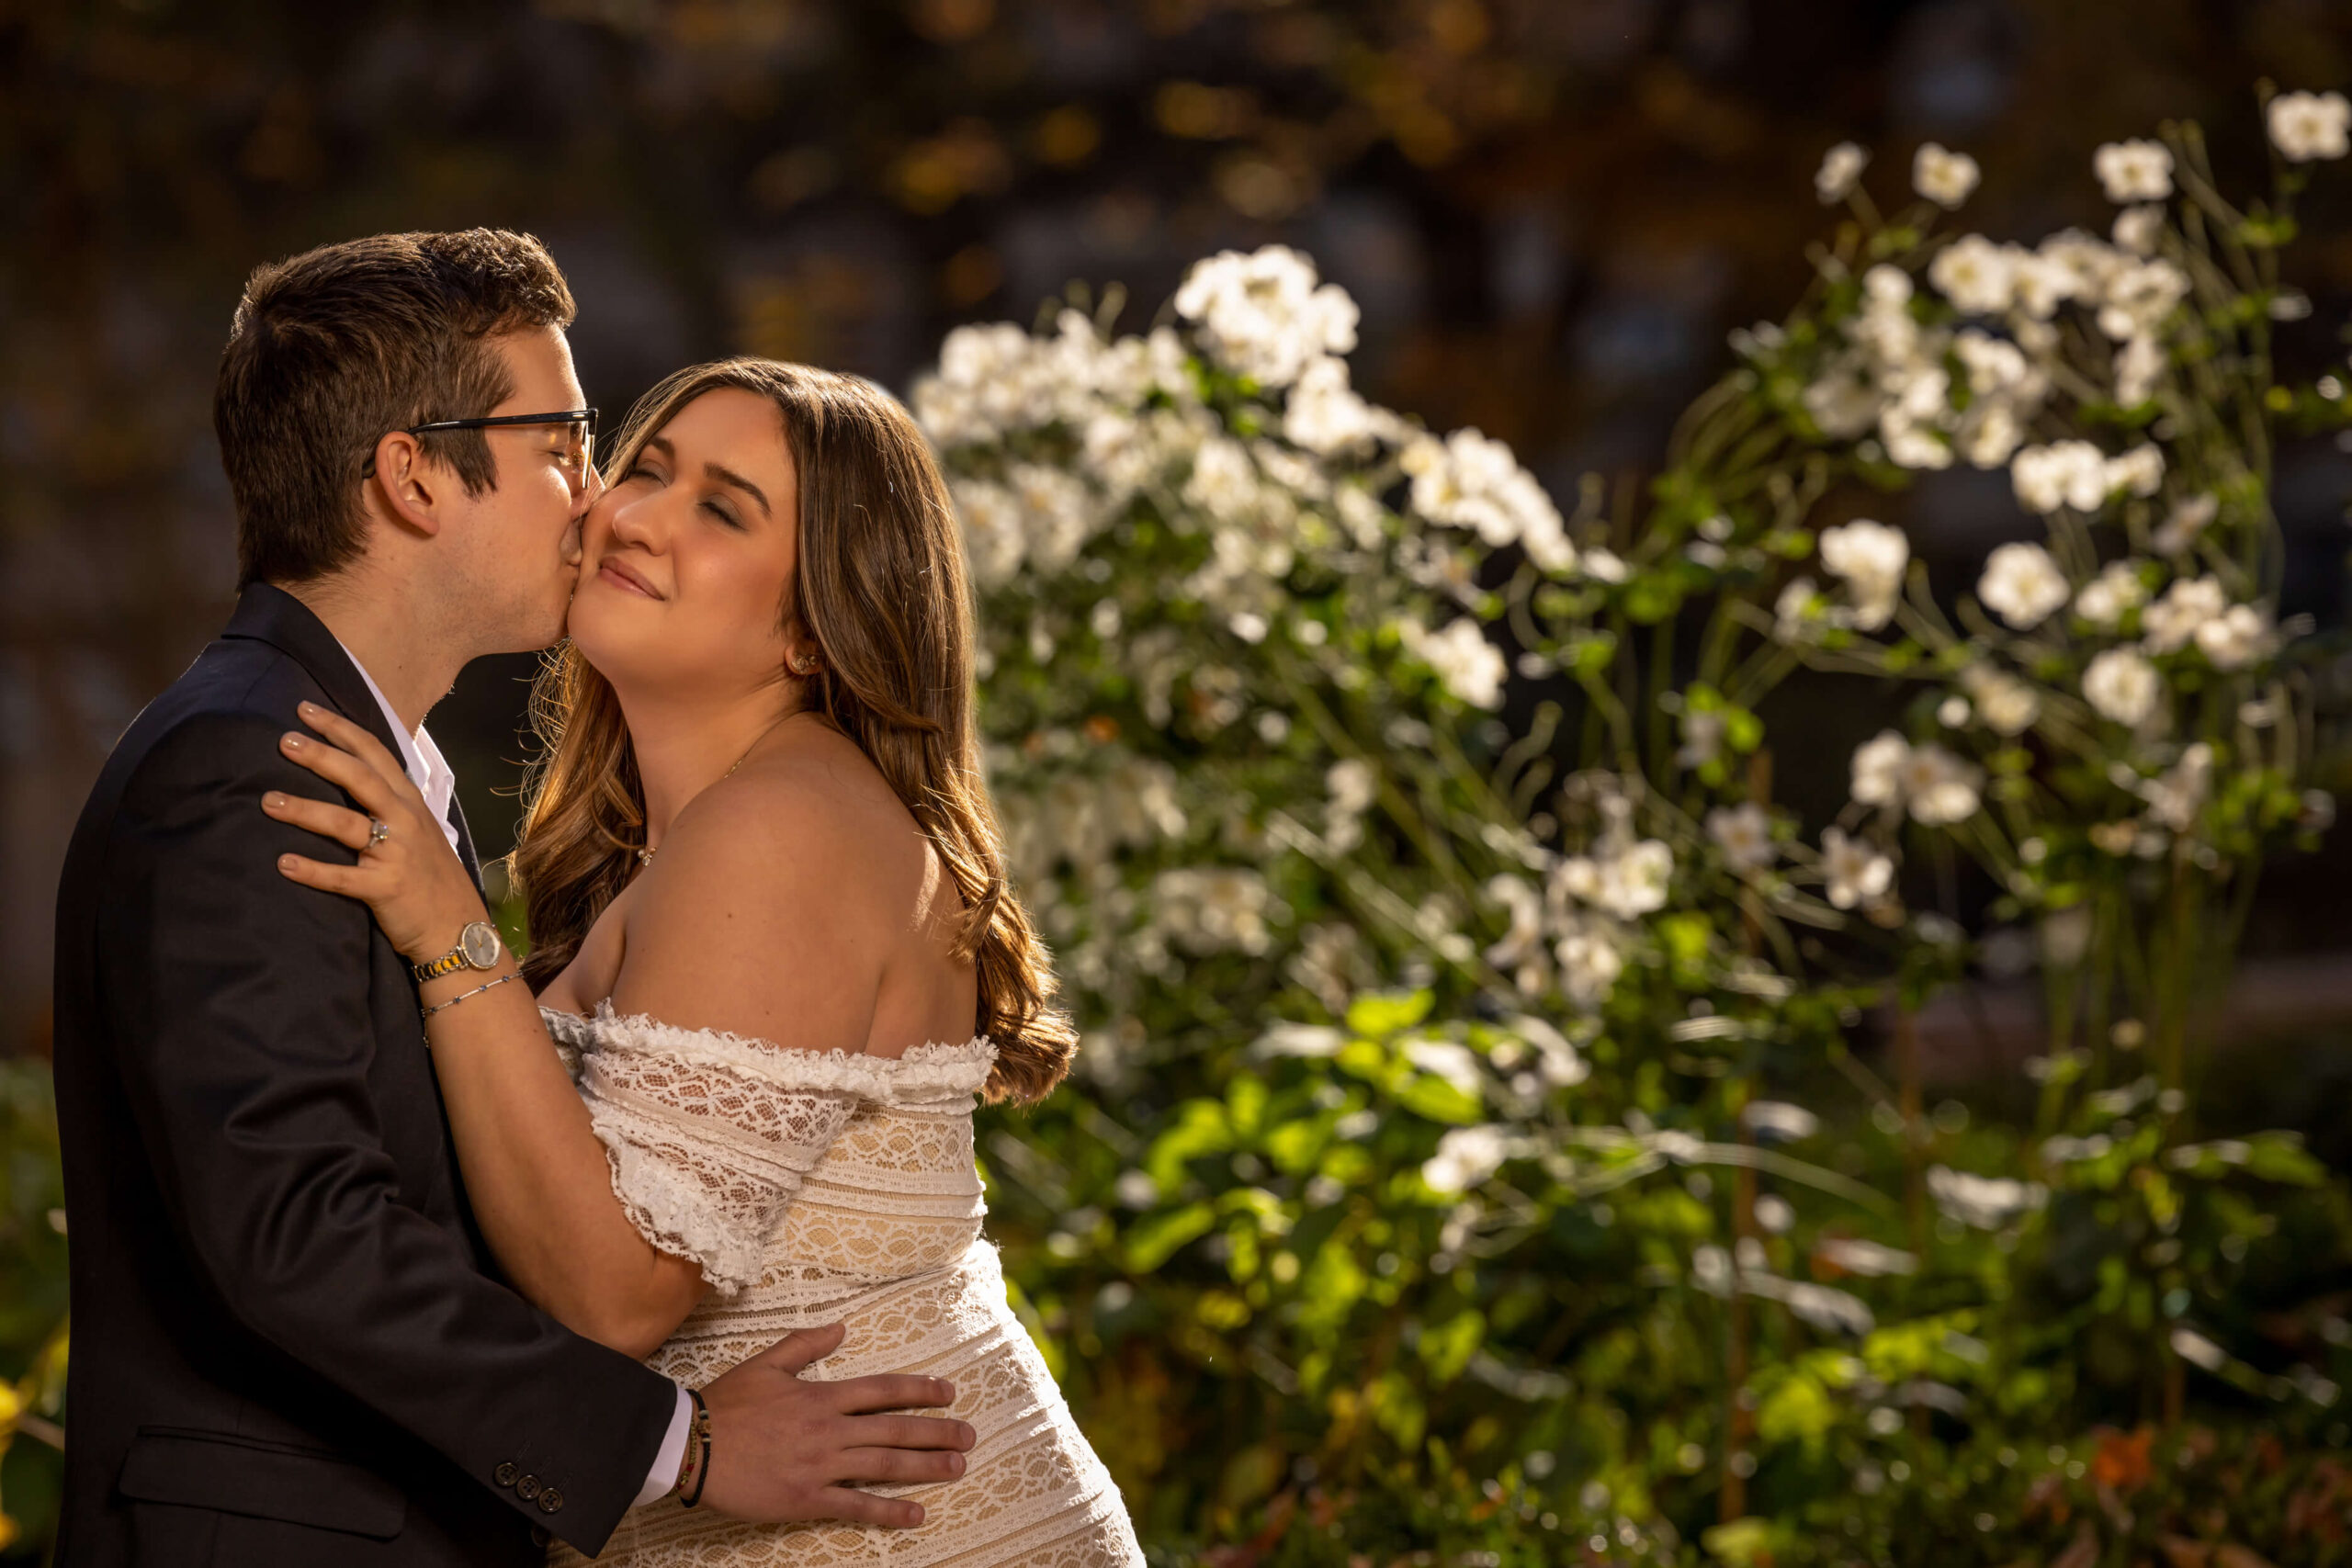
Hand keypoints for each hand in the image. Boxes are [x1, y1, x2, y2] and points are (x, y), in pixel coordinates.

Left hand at [263, 701, 487, 964]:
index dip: (341, 729)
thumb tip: (350, 778)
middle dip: (320, 756)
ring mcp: (397, 854)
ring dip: (304, 810)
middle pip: (359, 778)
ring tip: (268, 800)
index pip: (375, 754)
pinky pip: (343, 878)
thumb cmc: (431, 879)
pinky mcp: (386, 889)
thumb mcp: (419, 831)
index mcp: (411, 803)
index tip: (305, 710)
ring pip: (345, 824)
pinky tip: (283, 863)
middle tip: (283, 740)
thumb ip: (390, 805)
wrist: (457, 928)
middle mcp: (406, 821)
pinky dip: (312, 870)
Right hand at [696, 1323, 974, 1527]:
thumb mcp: (767, 1363)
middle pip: (895, 1429)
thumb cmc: (727, 1403)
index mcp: (821, 1396)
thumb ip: (806, 1344)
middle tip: (970, 1436)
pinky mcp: (806, 1498)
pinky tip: (917, 1513)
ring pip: (884, 1466)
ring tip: (958, 1468)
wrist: (690, 1444)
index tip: (949, 1392)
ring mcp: (821, 1466)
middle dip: (937, 1432)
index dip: (920, 1390)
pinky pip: (856, 1506)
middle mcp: (829, 1430)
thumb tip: (842, 1326)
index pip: (883, 1390)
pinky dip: (889, 1510)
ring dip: (926, 1467)